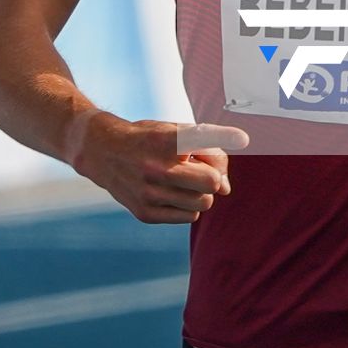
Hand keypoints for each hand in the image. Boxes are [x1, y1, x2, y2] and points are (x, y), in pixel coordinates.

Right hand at [70, 113, 248, 224]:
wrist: (103, 151)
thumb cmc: (149, 139)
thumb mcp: (174, 131)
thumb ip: (208, 150)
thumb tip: (225, 190)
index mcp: (165, 140)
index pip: (201, 138)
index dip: (224, 137)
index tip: (244, 138)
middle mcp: (156, 167)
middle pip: (212, 182)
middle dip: (213, 177)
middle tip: (200, 168)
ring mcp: (149, 193)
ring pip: (205, 203)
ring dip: (201, 192)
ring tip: (183, 180)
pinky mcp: (145, 213)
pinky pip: (190, 216)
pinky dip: (188, 205)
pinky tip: (171, 192)